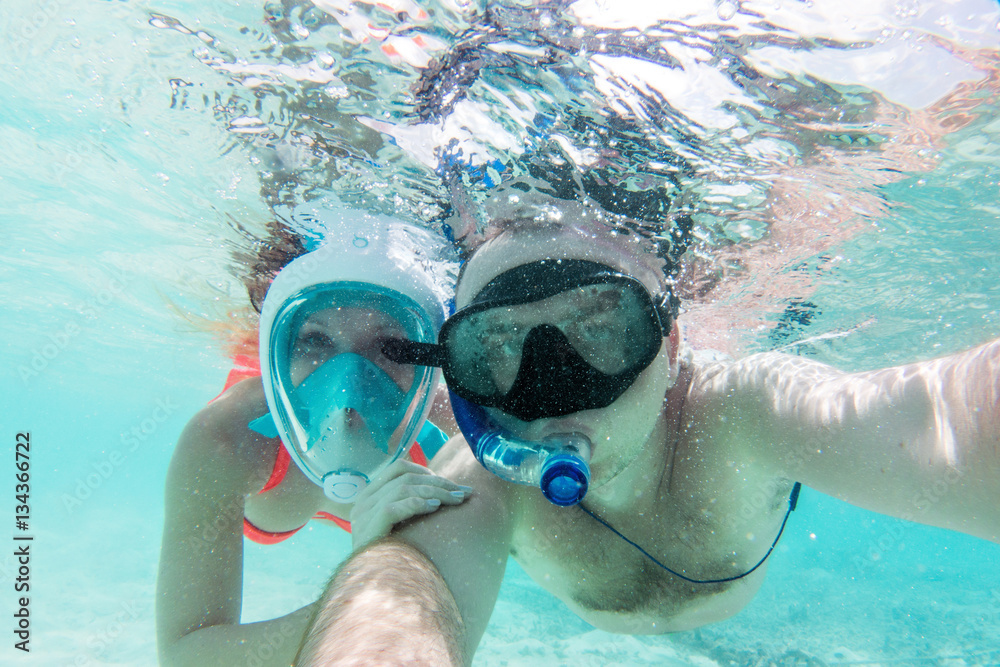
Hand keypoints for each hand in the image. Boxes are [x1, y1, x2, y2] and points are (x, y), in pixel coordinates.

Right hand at [350, 460, 472, 551]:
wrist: (369, 594)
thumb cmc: (391, 561)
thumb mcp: (397, 529)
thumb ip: (408, 509)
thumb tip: (441, 494)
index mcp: (368, 497)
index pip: (398, 469)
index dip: (426, 471)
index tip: (449, 484)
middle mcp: (363, 502)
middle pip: (405, 478)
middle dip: (439, 483)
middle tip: (464, 492)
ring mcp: (363, 515)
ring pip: (403, 488)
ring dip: (436, 492)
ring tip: (457, 499)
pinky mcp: (368, 528)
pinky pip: (393, 507)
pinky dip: (417, 504)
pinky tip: (436, 507)